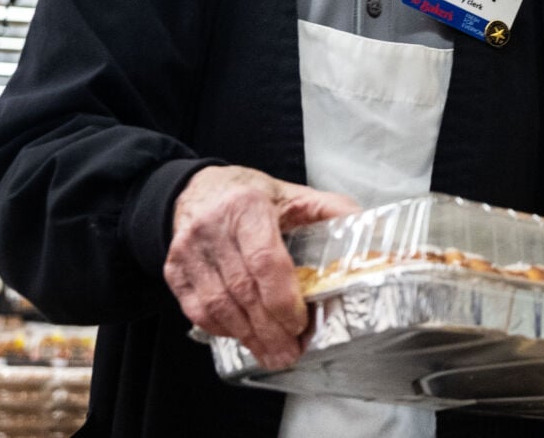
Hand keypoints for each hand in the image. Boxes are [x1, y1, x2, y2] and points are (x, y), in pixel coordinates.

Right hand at [164, 166, 359, 369]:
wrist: (197, 190)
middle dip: (269, 328)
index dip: (282, 298)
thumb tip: (370, 234)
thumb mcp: (293, 193)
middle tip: (291, 352)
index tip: (300, 322)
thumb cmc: (251, 195)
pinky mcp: (173, 270)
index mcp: (248, 207)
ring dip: (247, 336)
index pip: (265, 260)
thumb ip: (330, 211)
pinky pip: (197, 309)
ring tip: (272, 354)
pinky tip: (244, 338)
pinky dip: (223, 329)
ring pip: (218, 305)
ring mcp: (189, 251)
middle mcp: (213, 228)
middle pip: (242, 290)